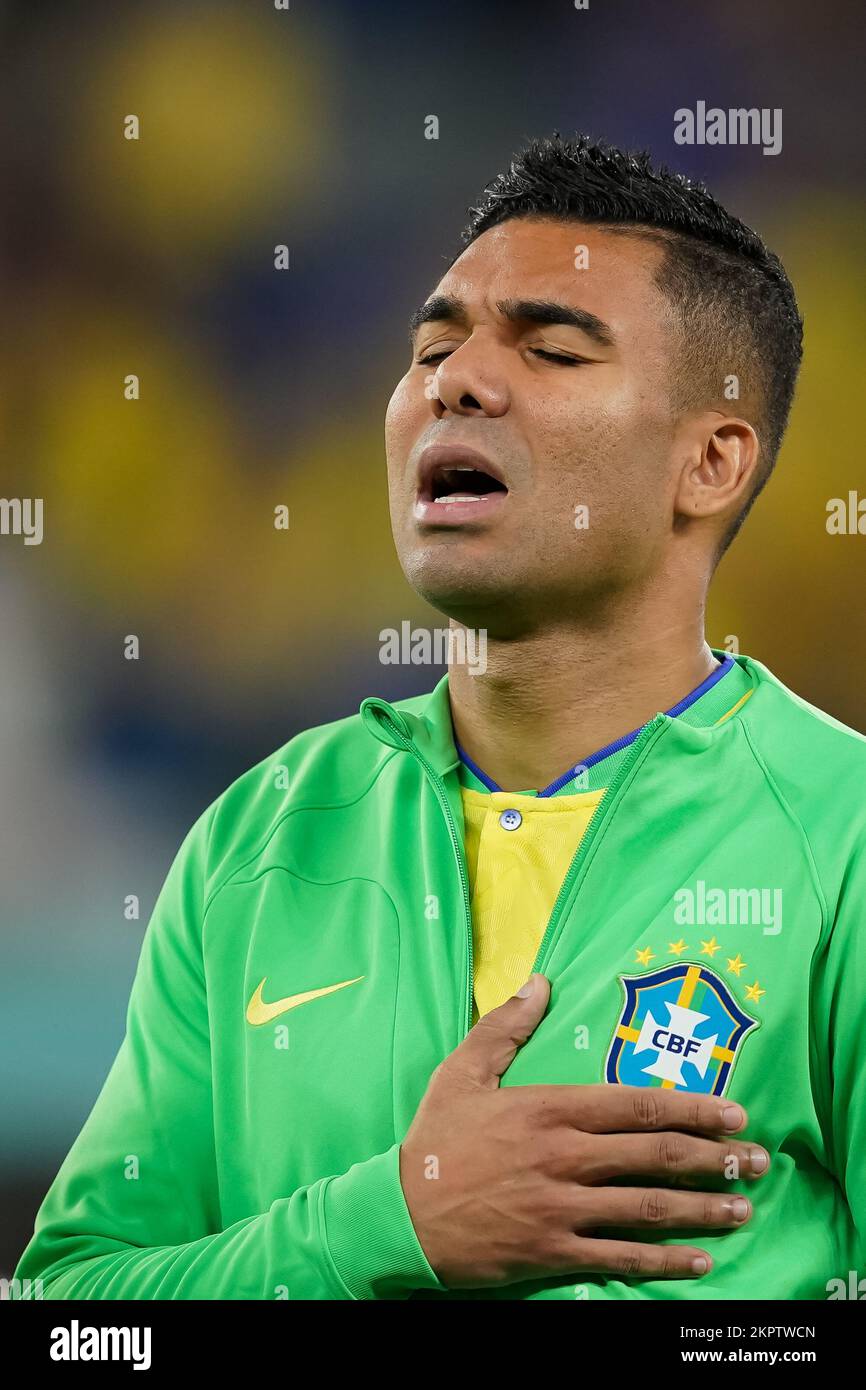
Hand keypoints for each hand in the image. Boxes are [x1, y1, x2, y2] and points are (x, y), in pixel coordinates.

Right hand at [399, 974, 768, 1288]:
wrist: (399, 1214)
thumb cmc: (434, 1139)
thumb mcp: (462, 1071)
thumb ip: (505, 1026)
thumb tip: (540, 981)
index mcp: (550, 1109)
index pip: (637, 1104)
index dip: (693, 1109)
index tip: (734, 1114)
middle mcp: (565, 1157)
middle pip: (655, 1154)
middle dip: (715, 1157)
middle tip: (757, 1161)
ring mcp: (562, 1208)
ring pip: (648, 1208)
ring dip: (702, 1208)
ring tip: (741, 1208)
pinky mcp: (553, 1252)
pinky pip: (620, 1258)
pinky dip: (664, 1262)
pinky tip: (698, 1262)